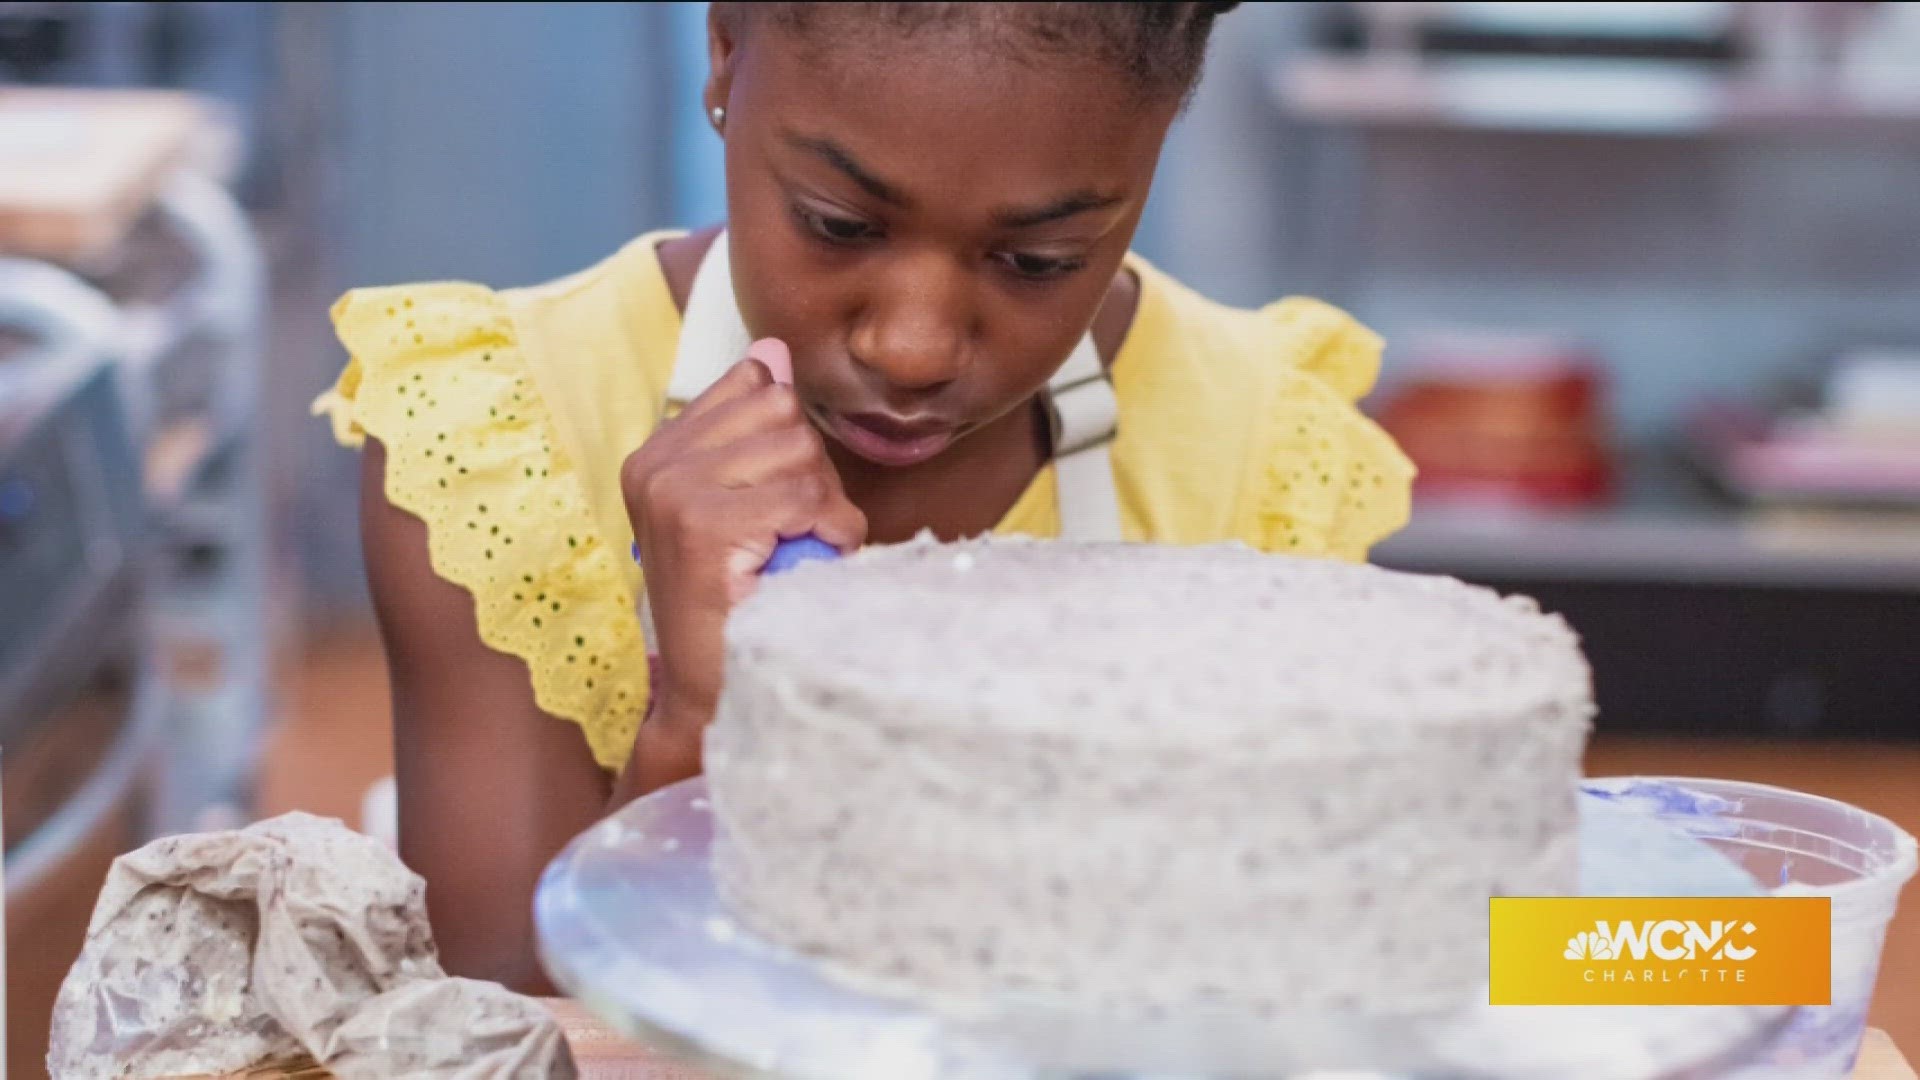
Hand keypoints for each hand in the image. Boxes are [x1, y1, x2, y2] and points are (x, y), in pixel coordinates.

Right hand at [621, 339, 865, 738]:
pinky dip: (828, 530)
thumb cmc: (741, 604)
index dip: (792, 448)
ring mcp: (673, 493)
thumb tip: (771, 350)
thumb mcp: (744, 504)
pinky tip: (807, 562)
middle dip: (812, 472)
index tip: (778, 504)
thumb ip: (754, 428)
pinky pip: (803, 496)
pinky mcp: (702, 526)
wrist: (716, 694)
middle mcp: (654, 465)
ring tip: (797, 549)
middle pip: (783, 414)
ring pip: (798, 451)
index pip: (756, 389)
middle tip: (795, 532)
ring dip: (823, 505)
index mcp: (658, 453)